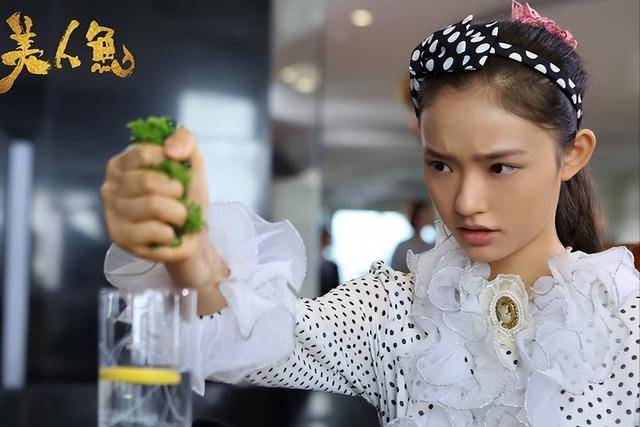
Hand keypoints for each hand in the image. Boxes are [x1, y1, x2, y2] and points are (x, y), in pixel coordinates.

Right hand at [101, 128, 228, 299]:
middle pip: (147, 181)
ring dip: (178, 213)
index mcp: (122, 164)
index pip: (143, 153)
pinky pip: (155, 231)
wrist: (190, 233)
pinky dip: (172, 232)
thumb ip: (184, 141)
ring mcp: (112, 213)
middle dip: (176, 191)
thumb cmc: (186, 196)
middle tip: (179, 199)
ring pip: (153, 206)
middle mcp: (110, 186)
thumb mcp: (191, 162)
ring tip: (177, 217)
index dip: (169, 163)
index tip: (178, 174)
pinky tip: (168, 233)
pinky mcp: (120, 237)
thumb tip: (170, 150)